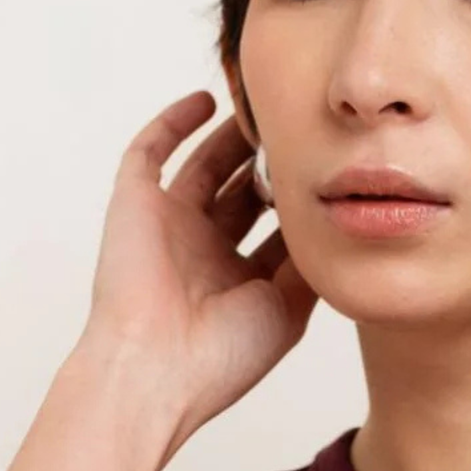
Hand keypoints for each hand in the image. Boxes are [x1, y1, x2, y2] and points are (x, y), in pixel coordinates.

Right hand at [76, 87, 318, 449]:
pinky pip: (149, 152)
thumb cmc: (221, 357)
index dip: (304, 199)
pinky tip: (206, 101)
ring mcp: (169, 226)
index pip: (277, 228)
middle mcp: (205, 251)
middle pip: (245, 191)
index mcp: (239, 282)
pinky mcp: (135, 204)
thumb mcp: (288, 312)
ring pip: (205, 164)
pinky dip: (173, 122)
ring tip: (266, 104)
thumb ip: (310, 265)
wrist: (155, 370)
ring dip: (233, 136)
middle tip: (305, 126)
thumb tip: (336, 220)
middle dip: (273, 162)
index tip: (336, 169)